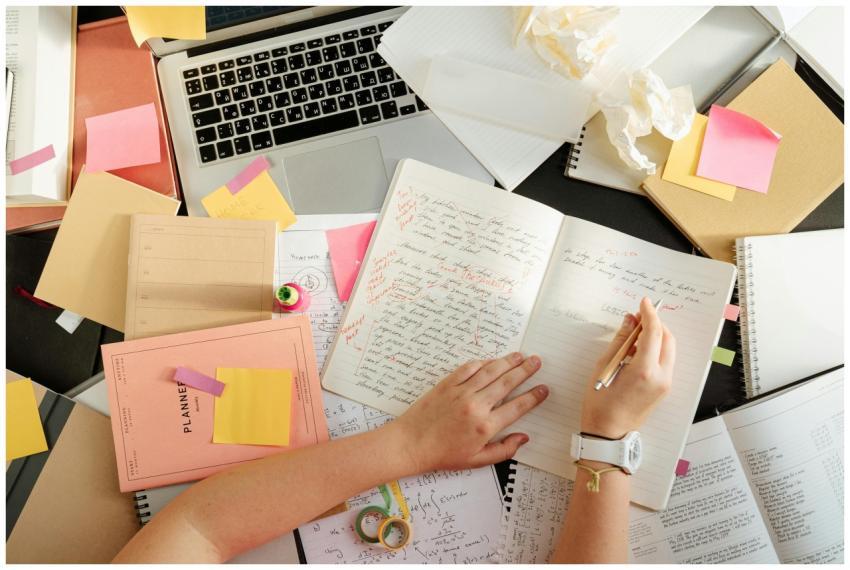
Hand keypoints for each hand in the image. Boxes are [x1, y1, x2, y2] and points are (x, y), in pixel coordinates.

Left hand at [391, 353, 548, 472]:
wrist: (410, 444)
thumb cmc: (442, 455)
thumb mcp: (476, 460)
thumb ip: (504, 450)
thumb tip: (523, 437)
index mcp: (486, 426)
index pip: (517, 407)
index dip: (533, 396)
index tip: (544, 389)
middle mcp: (476, 406)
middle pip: (507, 383)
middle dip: (525, 371)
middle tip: (536, 361)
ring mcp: (461, 392)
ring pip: (490, 371)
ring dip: (508, 362)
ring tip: (520, 356)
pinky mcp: (447, 384)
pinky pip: (469, 368)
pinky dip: (483, 362)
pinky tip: (492, 360)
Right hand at [581, 297, 675, 438]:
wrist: (608, 433)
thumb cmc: (601, 404)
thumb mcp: (604, 367)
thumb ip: (619, 341)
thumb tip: (629, 321)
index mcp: (645, 370)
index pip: (654, 333)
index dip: (649, 314)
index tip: (644, 302)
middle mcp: (661, 377)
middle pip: (667, 339)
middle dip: (656, 323)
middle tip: (639, 316)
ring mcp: (665, 384)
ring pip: (669, 349)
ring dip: (657, 336)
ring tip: (636, 333)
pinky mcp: (664, 389)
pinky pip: (665, 361)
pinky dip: (656, 349)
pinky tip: (639, 349)